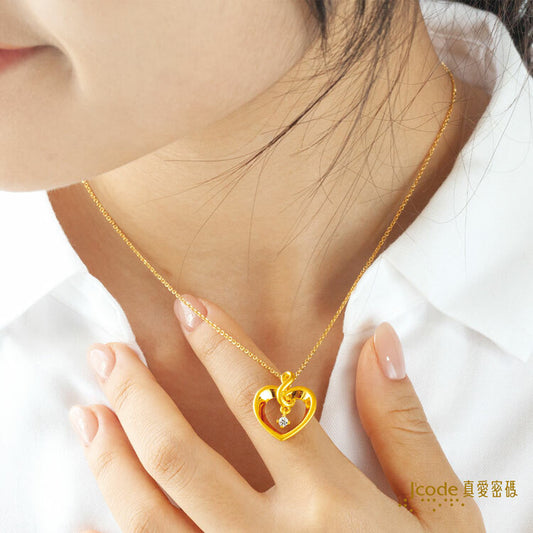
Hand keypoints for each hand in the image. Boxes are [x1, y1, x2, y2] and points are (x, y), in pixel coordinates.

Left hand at [69, 294, 484, 531]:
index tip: (188, 309)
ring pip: (150, 517)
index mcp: (330, 505)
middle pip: (184, 457)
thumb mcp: (441, 513)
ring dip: (112, 460)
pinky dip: (118, 528)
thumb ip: (405, 427)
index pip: (261, 403)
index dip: (221, 347)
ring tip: (88, 412)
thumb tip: (379, 342)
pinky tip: (97, 503)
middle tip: (108, 353)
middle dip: (140, 397)